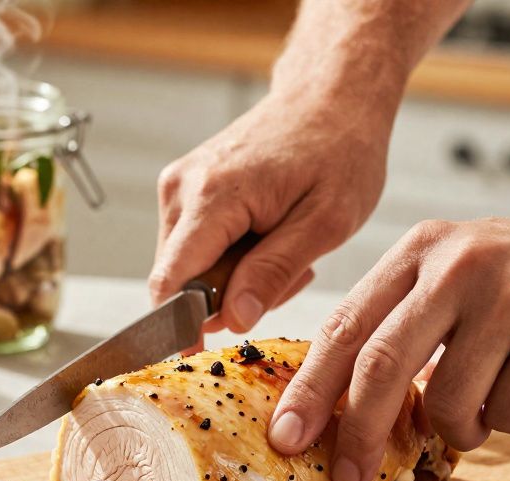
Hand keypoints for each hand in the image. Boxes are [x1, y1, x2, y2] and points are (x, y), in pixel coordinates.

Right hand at [149, 88, 394, 338]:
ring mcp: (178, 187)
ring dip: (234, 277)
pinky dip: (230, 256)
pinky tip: (268, 236)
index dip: (180, 327)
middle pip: (180, 280)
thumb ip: (274, 272)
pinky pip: (194, 247)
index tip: (203, 355)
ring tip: (285, 249)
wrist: (331, 95)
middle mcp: (182, 189)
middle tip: (288, 276)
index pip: (170, 282)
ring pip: (188, 267)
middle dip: (228, 297)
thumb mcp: (326, 221)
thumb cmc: (340, 149)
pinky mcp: (184, 189)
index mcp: (213, 197)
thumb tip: (231, 320)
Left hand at [269, 200, 509, 480]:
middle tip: (347, 474)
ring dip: (458, 428)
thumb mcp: (457, 272)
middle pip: (379, 366)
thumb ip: (402, 322)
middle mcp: (457, 266)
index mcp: (419, 251)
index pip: (344, 327)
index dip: (309, 388)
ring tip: (485, 402)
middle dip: (357, 432)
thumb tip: (340, 403)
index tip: (286, 435)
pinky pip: (508, 414)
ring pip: (447, 402)